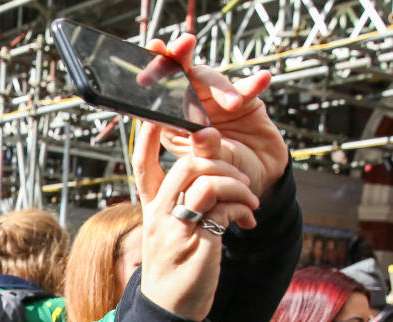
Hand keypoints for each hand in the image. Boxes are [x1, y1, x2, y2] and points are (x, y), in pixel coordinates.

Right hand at [133, 124, 259, 319]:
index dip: (149, 136)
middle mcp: (157, 215)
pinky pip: (222, 207)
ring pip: (207, 181)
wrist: (171, 312)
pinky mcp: (197, 243)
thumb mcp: (170, 232)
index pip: (141, 164)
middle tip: (240, 176)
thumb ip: (180, 202)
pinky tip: (248, 219)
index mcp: (149, 209)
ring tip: (249, 200)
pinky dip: (242, 206)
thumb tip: (204, 173)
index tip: (160, 116)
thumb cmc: (175, 270)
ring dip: (237, 183)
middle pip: (187, 164)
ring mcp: (175, 229)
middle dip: (220, 160)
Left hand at [147, 34, 286, 199]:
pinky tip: (263, 80)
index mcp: (172, 123)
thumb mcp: (209, 169)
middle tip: (182, 44)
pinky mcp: (244, 99)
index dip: (155, 70)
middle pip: (183, 77)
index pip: (159, 94)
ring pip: (213, 81)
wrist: (257, 181)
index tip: (155, 50)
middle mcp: (191, 107)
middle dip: (180, 58)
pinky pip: (247, 87)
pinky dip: (253, 83)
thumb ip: (204, 151)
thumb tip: (201, 133)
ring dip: (223, 88)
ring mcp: (217, 100)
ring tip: (235, 104)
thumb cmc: (222, 178)